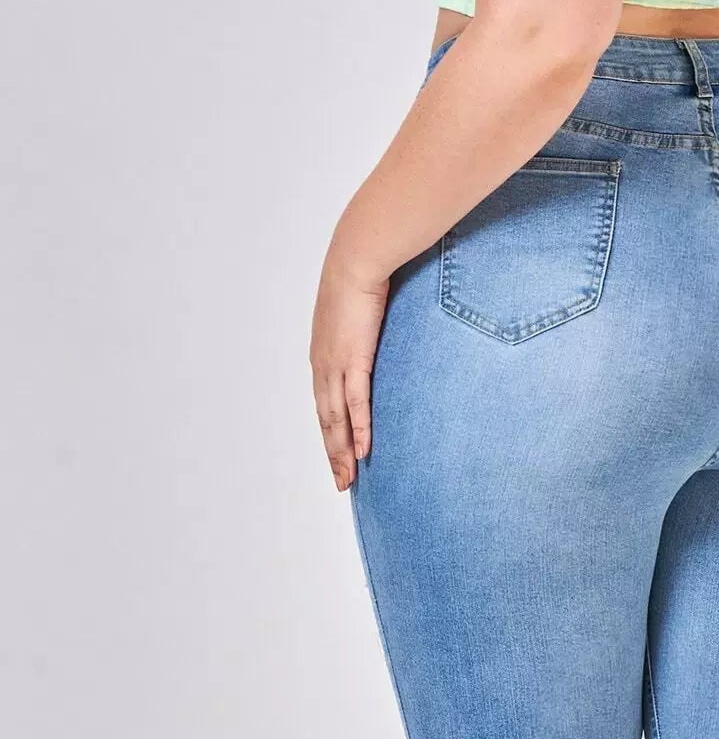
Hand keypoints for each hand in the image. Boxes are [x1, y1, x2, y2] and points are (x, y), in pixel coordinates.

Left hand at [310, 249, 389, 491]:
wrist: (357, 257)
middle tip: (341, 481)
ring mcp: (336, 364)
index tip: (338, 455)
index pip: (325, 403)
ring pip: (337, 418)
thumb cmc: (361, 276)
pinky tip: (363, 450)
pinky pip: (356, 403)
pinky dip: (359, 429)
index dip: (330, 433)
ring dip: (342, 450)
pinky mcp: (354, 360)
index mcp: (323, 354)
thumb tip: (374, 334)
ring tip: (349, 477)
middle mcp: (324, 364)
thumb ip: (363, 330)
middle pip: (327, 419)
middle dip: (333, 453)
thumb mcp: (358, 310)